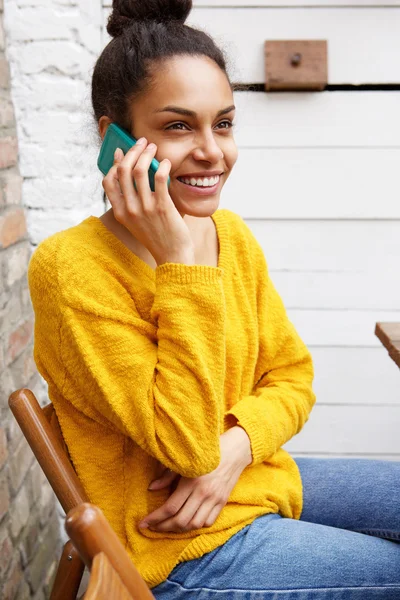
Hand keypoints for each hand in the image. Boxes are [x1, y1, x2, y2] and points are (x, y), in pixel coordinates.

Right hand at [102, 139, 194, 265]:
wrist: (172, 255)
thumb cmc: (157, 236)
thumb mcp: (136, 222)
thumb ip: (131, 202)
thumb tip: (133, 176)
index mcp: (120, 212)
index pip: (108, 181)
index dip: (114, 163)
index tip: (121, 152)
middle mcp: (130, 209)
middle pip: (123, 171)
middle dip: (131, 151)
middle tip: (141, 143)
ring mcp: (145, 208)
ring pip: (139, 171)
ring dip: (146, 154)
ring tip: (153, 148)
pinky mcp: (162, 207)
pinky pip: (159, 178)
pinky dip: (162, 166)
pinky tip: (165, 163)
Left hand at [138, 426, 251, 532]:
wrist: (235, 449)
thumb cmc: (207, 452)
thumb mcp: (185, 461)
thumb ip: (167, 476)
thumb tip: (152, 488)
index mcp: (192, 481)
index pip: (170, 507)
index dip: (155, 518)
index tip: (143, 523)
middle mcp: (204, 493)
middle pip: (181, 520)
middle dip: (164, 527)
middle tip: (153, 527)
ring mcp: (215, 499)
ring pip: (194, 524)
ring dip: (179, 529)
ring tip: (169, 525)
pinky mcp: (223, 502)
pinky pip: (208, 521)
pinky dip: (196, 525)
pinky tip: (188, 521)